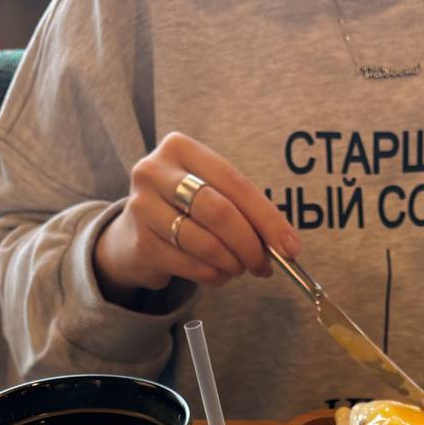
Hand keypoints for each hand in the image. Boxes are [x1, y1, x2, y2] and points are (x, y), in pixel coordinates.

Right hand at [93, 132, 299, 305]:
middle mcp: (155, 172)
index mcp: (180, 148)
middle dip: (250, 244)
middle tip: (264, 265)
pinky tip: (219, 274)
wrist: (133, 235)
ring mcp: (143, 207)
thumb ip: (244, 211)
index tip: (290, 246)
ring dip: (233, 264)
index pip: (235, 183)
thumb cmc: (184, 210)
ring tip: (239, 268)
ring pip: (206, 244)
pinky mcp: (142, 243)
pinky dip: (215, 276)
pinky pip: (193, 266)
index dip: (267, 218)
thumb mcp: (212, 195)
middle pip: (219, 212)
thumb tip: (285, 245)